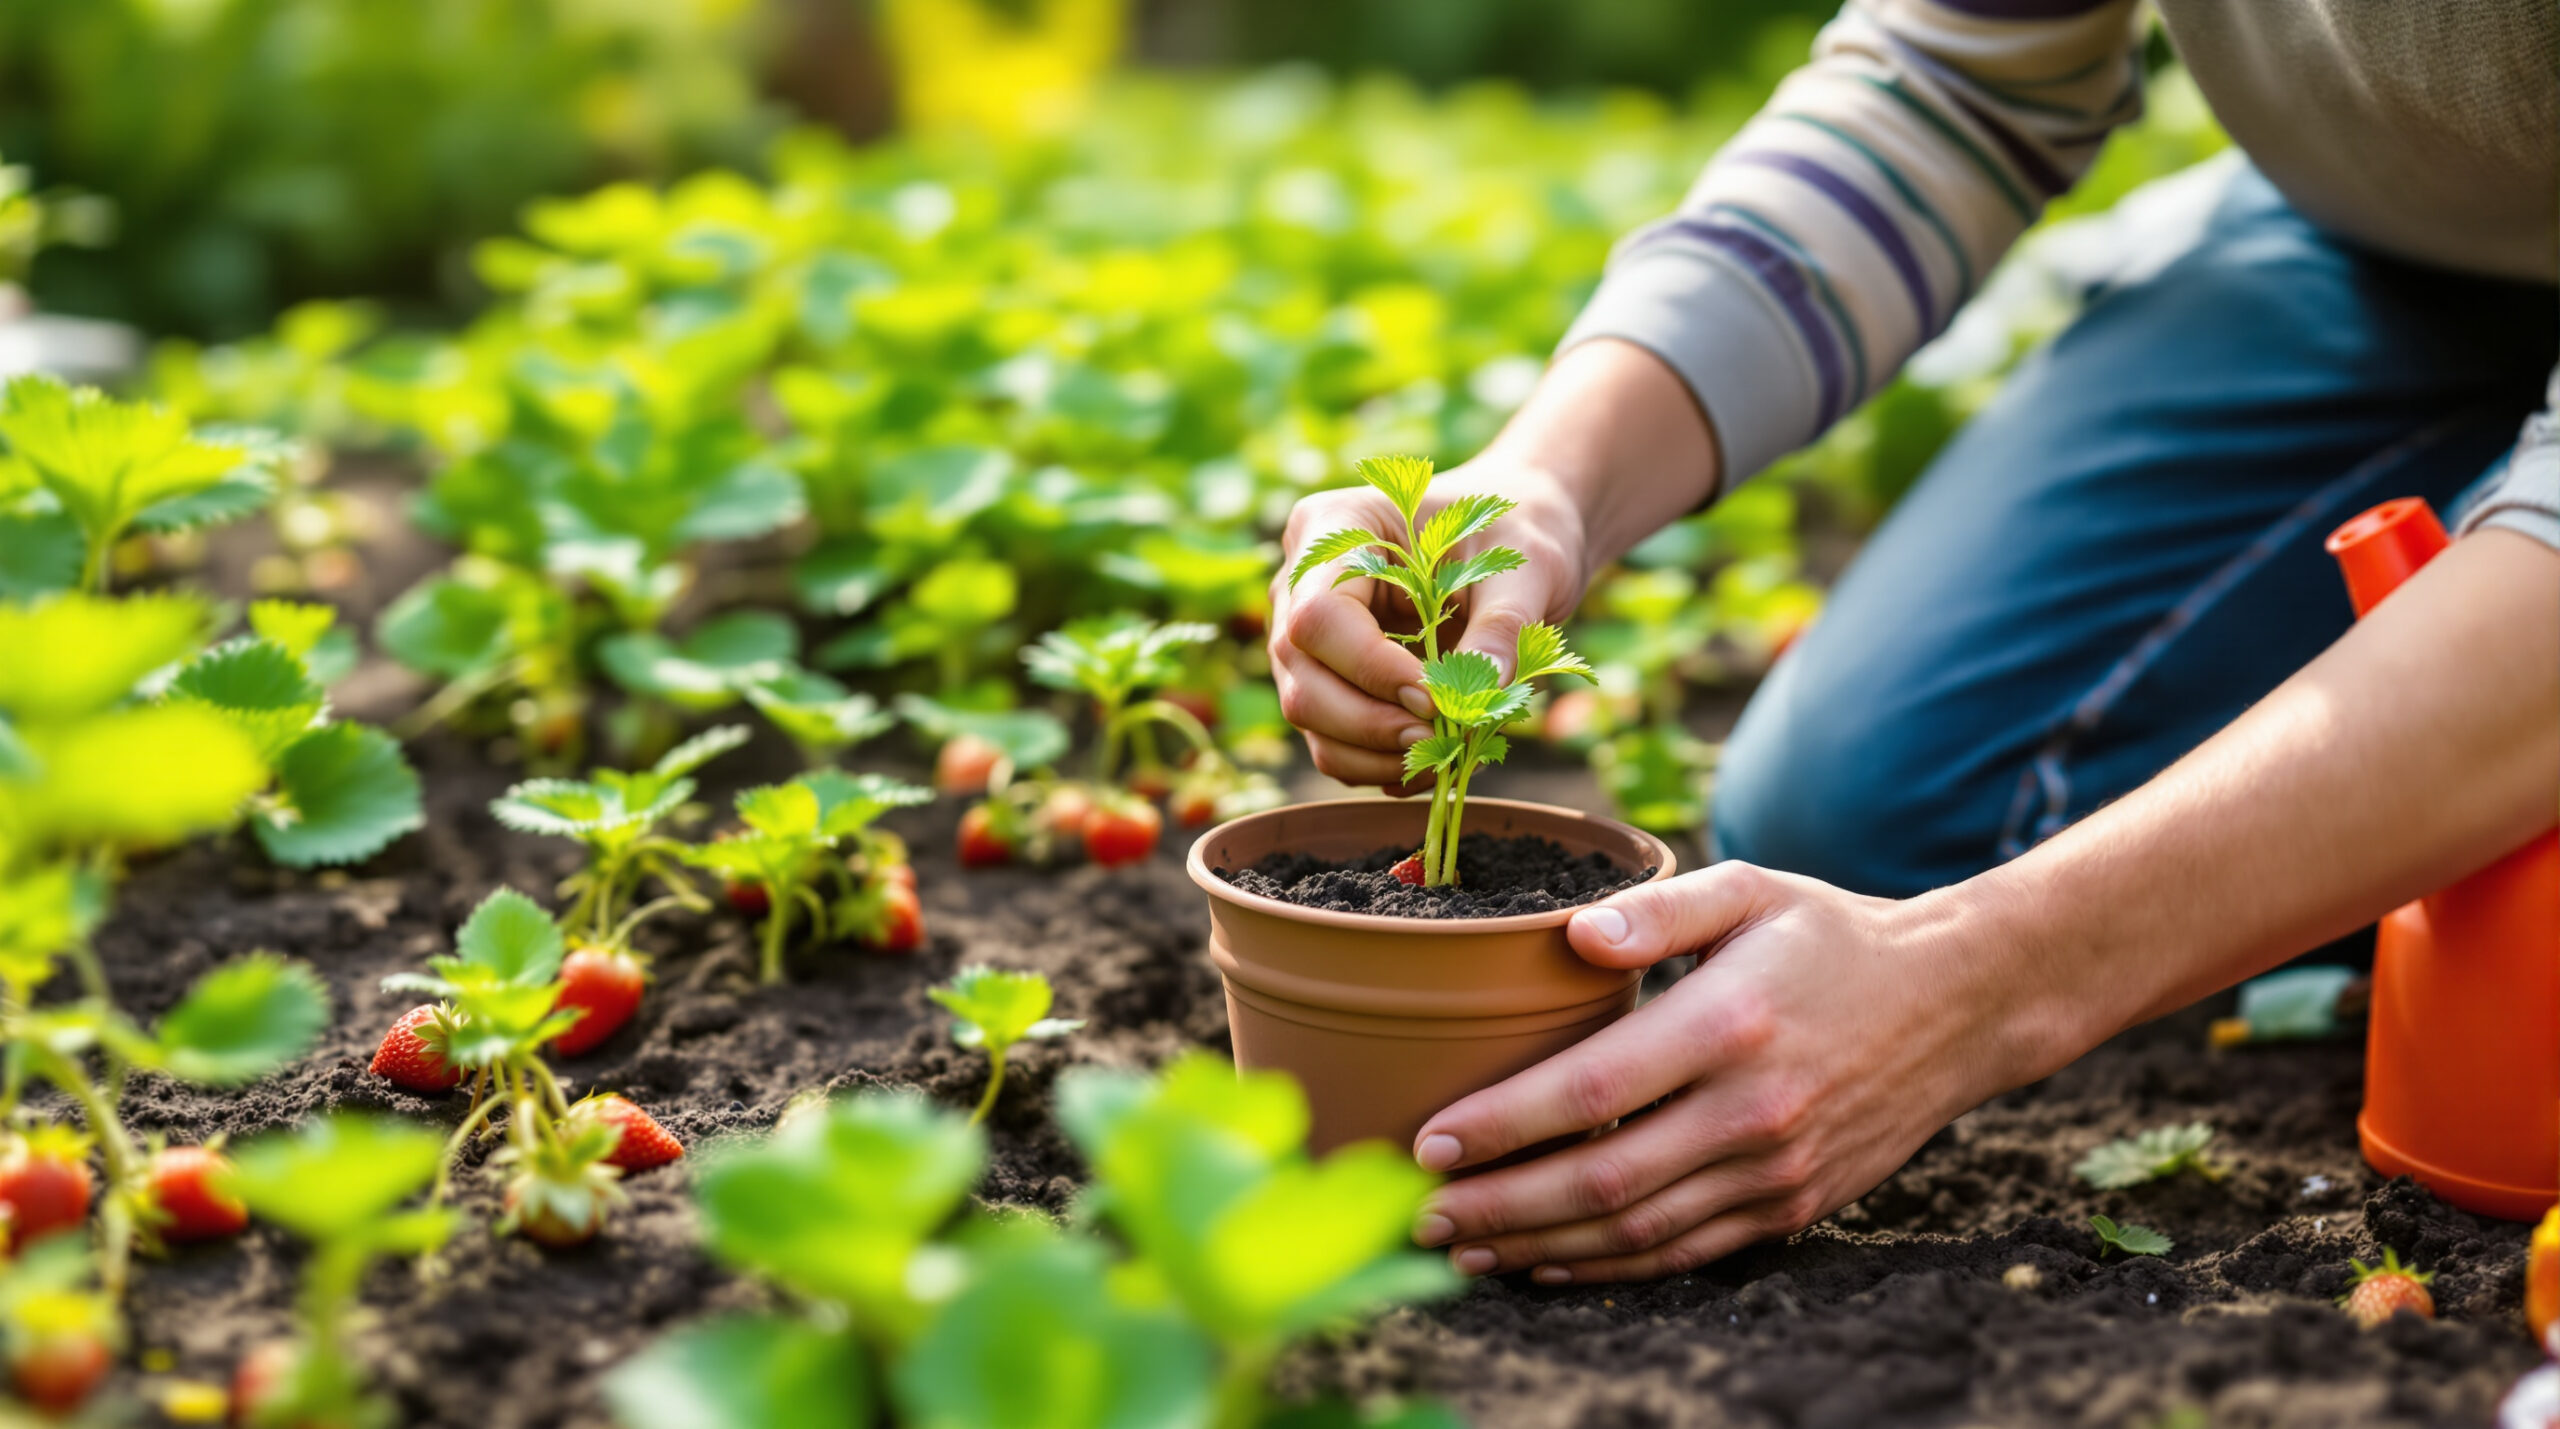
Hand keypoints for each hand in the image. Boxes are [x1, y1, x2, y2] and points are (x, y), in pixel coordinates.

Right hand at [1268, 458, 1590, 789]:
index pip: (1320, 615)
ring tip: (1448, 753)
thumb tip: (1480, 696)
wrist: (1512, 542)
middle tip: (1443, 739)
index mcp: (1336, 526)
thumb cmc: (1514, 533)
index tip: (1435, 698)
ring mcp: (1307, 638)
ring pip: (1309, 717)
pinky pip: (1332, 740)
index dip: (1370, 668)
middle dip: (1370, 723)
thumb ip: (1503, 624)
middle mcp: (1301, 582)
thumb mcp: (1526, 564)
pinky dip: (1379, 764)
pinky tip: (1436, 756)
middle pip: (1302, 676)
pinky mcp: (1326, 681)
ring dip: (1374, 754)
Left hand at [1408, 863, 2059, 1282]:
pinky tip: (1546, 1262)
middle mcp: (1751, 1110)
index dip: (1504, 1124)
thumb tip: (1573, 935)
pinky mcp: (1790, 1208)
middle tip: (1418, 1211)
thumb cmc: (1829, 937)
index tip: (1430, 1139)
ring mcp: (1774, 1170)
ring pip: (1636, 1233)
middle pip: (1601, 1182)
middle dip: (1498, 1205)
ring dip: (1539, 1248)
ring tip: (1461, 1245)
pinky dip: (1608, 1268)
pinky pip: (1684, 1253)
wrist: (1955, 1006)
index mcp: (1727, 1023)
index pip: (1592, 1090)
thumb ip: (1654, 907)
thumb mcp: (1749, 889)